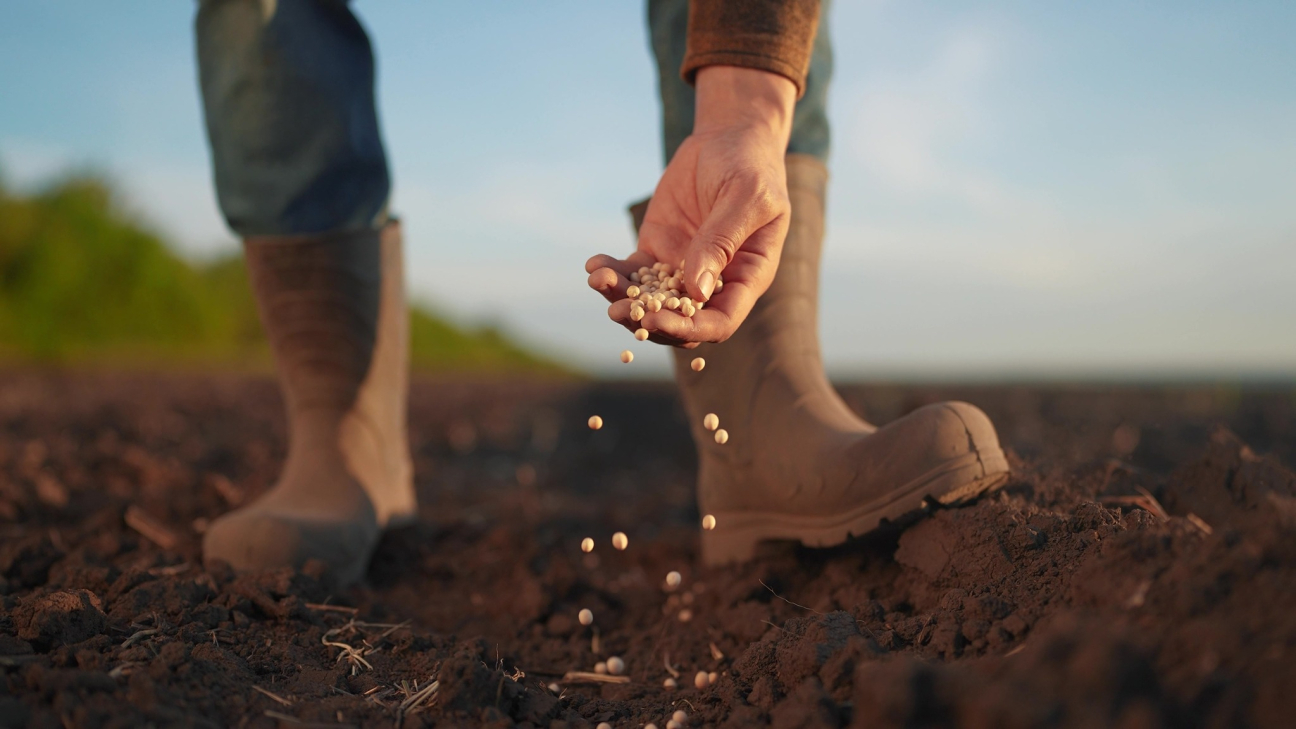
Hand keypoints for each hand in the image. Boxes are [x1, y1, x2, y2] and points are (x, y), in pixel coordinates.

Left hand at [586, 66, 796, 345]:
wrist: (730, 139)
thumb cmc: (750, 167)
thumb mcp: (746, 198)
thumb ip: (721, 242)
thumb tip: (695, 292)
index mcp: (746, 278)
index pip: (720, 321)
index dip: (690, 328)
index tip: (656, 319)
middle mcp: (714, 283)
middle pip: (680, 321)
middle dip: (647, 320)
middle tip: (617, 310)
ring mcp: (683, 269)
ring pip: (651, 302)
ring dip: (622, 299)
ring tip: (599, 280)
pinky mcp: (657, 251)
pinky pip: (633, 273)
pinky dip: (613, 274)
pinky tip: (595, 265)